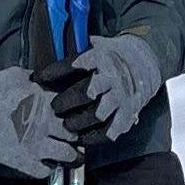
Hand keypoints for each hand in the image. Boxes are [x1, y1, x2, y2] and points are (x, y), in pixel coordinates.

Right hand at [0, 70, 81, 177]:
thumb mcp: (17, 76)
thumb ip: (34, 79)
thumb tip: (38, 79)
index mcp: (47, 104)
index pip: (72, 109)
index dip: (75, 112)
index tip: (76, 114)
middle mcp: (47, 127)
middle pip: (74, 134)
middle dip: (77, 135)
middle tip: (77, 136)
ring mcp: (37, 147)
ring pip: (67, 156)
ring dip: (72, 156)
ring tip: (73, 156)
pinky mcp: (24, 162)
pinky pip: (44, 171)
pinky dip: (49, 169)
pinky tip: (48, 165)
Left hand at [46, 31, 163, 145]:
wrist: (145, 60)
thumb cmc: (112, 55)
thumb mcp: (96, 46)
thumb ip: (75, 56)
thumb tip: (44, 68)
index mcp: (100, 57)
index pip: (73, 64)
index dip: (54, 72)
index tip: (39, 79)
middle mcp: (111, 77)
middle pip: (85, 93)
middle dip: (65, 102)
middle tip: (54, 108)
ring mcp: (121, 95)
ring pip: (97, 115)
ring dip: (78, 122)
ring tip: (67, 125)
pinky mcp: (128, 111)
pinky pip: (112, 130)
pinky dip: (96, 137)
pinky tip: (84, 138)